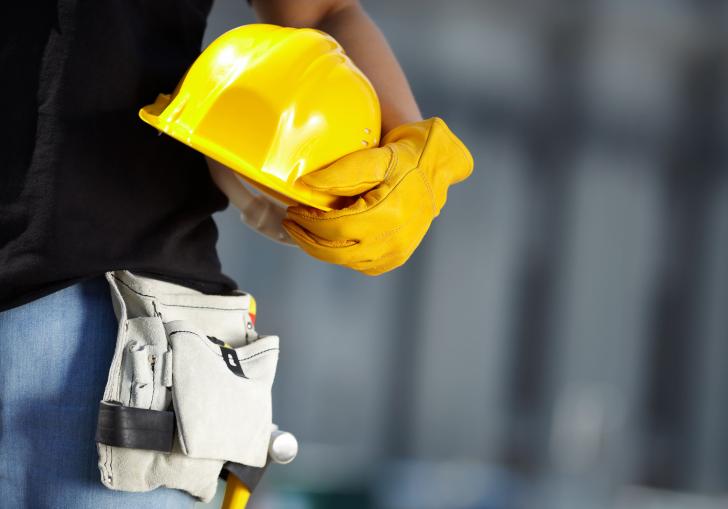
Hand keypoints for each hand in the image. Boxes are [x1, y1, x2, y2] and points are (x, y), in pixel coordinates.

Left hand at [282, 117, 473, 274]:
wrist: (438, 164)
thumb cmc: (408, 154)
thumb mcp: (375, 156)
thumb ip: (340, 173)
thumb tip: (304, 185)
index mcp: (389, 213)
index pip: (336, 228)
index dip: (308, 222)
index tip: (292, 209)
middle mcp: (395, 239)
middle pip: (336, 251)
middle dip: (307, 239)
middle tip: (290, 222)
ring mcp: (397, 251)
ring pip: (346, 261)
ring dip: (321, 248)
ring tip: (306, 228)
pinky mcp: (397, 257)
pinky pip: (361, 264)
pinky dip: (341, 254)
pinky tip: (331, 238)